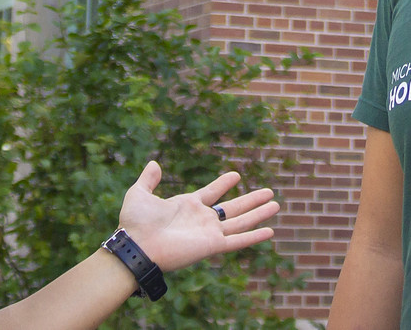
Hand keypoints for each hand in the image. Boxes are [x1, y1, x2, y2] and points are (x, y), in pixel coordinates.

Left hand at [118, 161, 278, 273]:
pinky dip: (254, 236)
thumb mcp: (139, 194)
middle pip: (233, 208)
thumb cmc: (134, 223)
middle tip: (269, 192)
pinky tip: (270, 231)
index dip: (223, 184)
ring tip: (276, 204)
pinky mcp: (212, 245)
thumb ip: (148, 179)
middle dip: (251, 200)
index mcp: (187, 206)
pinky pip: (238, 240)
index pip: (212, 193)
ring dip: (258, 213)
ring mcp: (208, 233)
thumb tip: (154, 163)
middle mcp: (202, 220)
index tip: (236, 175)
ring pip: (240, 222)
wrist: (136, 246)